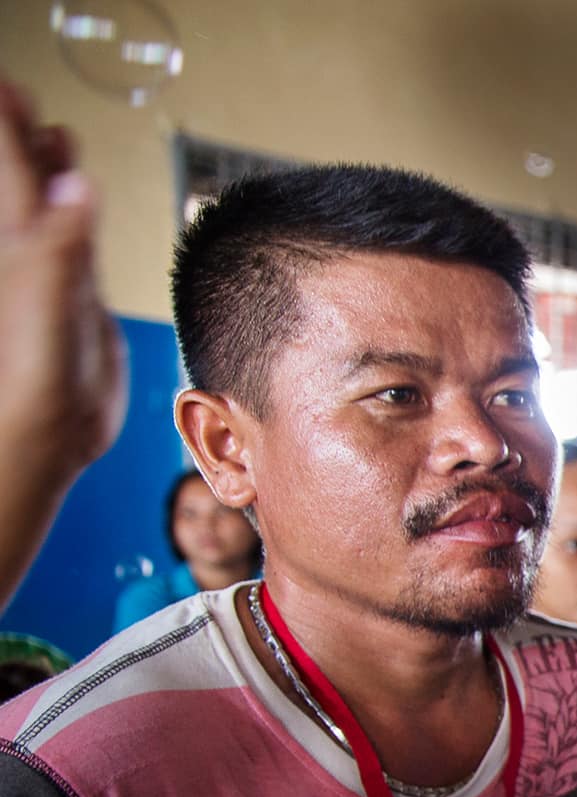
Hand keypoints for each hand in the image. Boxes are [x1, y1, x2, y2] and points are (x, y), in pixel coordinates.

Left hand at [0, 83, 125, 484]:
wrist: (43, 438)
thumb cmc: (30, 385)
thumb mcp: (47, 306)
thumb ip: (59, 243)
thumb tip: (74, 182)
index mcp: (19, 246)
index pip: (11, 168)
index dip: (9, 126)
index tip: (7, 86)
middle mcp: (29, 255)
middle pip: (22, 181)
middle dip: (22, 138)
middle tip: (18, 98)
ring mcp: (48, 280)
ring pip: (46, 210)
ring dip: (48, 172)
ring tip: (50, 138)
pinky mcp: (73, 307)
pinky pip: (70, 247)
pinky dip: (74, 220)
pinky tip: (78, 214)